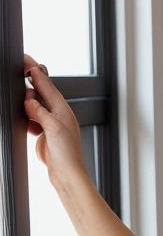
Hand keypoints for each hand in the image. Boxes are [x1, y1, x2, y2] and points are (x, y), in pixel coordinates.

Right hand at [23, 53, 86, 189]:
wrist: (67, 174)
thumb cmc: (67, 154)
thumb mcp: (53, 128)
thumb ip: (40, 112)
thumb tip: (30, 100)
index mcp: (63, 110)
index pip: (47, 86)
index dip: (36, 73)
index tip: (27, 61)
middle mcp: (59, 115)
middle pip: (42, 93)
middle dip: (32, 83)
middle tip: (21, 72)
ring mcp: (53, 125)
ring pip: (37, 106)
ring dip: (29, 101)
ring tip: (23, 97)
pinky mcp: (46, 135)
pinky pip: (34, 119)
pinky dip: (28, 116)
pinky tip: (26, 117)